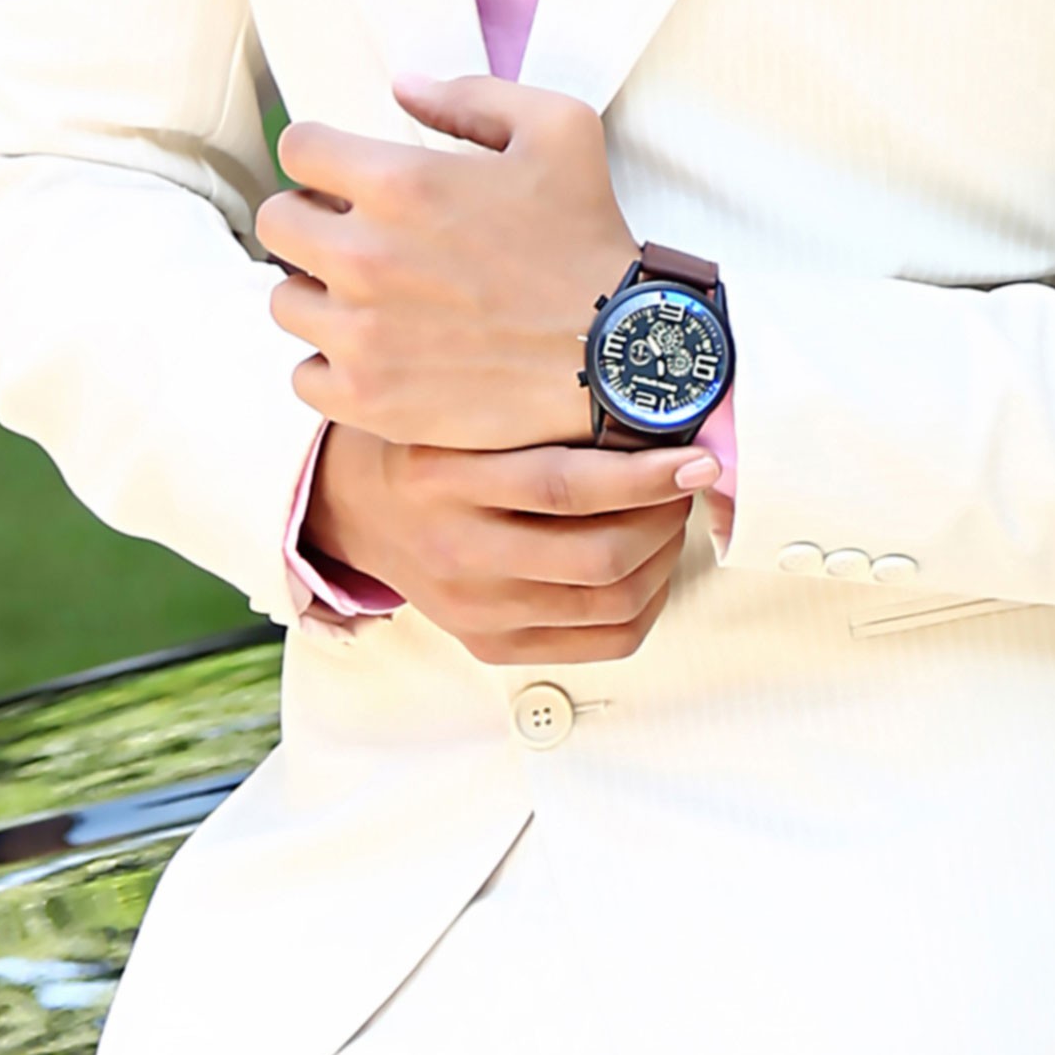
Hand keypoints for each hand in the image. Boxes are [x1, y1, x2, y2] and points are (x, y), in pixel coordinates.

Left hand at [259, 78, 634, 448]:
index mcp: (397, 182)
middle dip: (312, 220)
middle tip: (356, 236)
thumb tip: (402, 86)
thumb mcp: (558, 130)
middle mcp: (363, 257)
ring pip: (284, 300)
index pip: (298, 148)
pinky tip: (374, 354)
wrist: (618, 355)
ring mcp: (359, 333)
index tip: (346, 177)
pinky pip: (303, 376)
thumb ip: (471, 96)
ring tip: (369, 300)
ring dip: (318, 295)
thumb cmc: (589, 240)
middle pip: (276, 223)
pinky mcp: (368, 397)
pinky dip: (330, 365)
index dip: (323, 156)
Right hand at [310, 427, 720, 667]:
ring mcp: (475, 610)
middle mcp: (456, 552)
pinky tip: (648, 567)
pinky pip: (604, 642)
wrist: (359, 511)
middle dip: (664, 518)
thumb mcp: (457, 410)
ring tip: (667, 519)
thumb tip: (649, 409)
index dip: (645, 477)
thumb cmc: (426, 446)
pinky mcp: (492, 645)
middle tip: (681, 483)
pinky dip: (647, 604)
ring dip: (663, 559)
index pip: (564, 488)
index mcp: (442, 480)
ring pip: (611, 603)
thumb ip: (533, 411)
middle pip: (598, 556)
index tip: (694, 458)